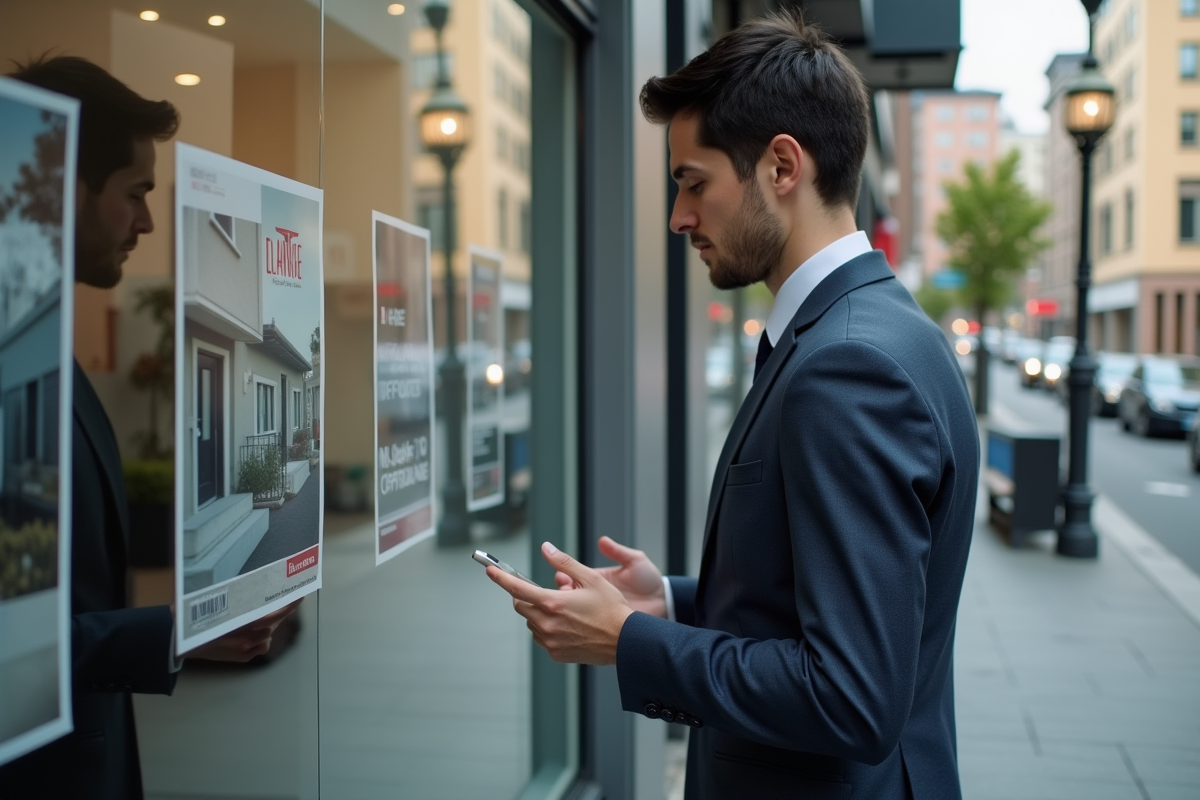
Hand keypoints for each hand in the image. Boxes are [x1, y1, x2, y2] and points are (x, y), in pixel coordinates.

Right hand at [182, 600, 301, 662]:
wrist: (181, 643)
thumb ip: (240, 604)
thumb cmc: (199, 620)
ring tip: (256, 620)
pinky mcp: (243, 657)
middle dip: (281, 613)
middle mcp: (244, 638)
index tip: (301, 597)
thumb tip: (260, 598)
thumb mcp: (219, 606)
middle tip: (289, 600)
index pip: (273, 614)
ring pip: (268, 635)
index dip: (289, 606)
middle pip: (272, 623)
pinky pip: (261, 647)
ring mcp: (245, 649)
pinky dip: (260, 641)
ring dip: (267, 627)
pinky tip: (252, 636)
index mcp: (240, 623)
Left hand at [488, 542, 633, 664]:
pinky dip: (547, 628)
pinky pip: (542, 638)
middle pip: (521, 606)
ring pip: (532, 622)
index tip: (491, 571)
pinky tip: (568, 625)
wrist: (625, 641)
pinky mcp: (556, 653)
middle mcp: (548, 624)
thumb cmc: (611, 609)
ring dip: (539, 612)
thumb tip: (547, 549)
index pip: (517, 589)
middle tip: (544, 591)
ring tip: (566, 609)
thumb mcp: (591, 578)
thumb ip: (565, 562)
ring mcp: (551, 641)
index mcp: (553, 603)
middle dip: (526, 596)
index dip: (501, 578)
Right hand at [555, 536, 666, 617]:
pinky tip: (575, 625)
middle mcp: (594, 597)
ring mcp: (597, 613)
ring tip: (566, 609)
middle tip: (561, 593)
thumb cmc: (649, 581)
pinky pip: (585, 627)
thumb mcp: (635, 562)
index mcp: (598, 580)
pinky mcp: (603, 626)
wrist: (664, 603)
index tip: (561, 576)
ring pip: (572, 614)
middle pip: (567, 597)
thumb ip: (618, 551)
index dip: (564, 577)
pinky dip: (576, 626)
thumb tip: (602, 540)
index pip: (573, 578)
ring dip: (565, 611)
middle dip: (560, 595)